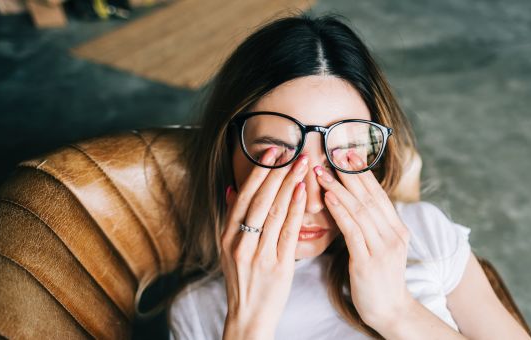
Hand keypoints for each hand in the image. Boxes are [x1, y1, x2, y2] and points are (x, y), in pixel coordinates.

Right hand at [220, 147, 307, 338]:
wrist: (248, 316)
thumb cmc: (243, 280)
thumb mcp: (229, 249)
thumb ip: (231, 219)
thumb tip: (231, 188)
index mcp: (227, 236)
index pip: (243, 196)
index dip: (258, 172)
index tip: (271, 152)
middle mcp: (240, 243)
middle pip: (259, 200)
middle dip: (276, 172)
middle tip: (292, 150)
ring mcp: (258, 254)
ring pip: (274, 212)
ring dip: (289, 184)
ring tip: (302, 164)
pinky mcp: (278, 266)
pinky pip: (287, 232)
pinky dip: (294, 209)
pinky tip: (302, 191)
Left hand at [313, 149, 413, 330]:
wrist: (390, 311)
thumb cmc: (379, 279)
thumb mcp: (380, 247)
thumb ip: (372, 226)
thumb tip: (354, 202)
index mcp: (397, 229)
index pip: (378, 194)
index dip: (363, 173)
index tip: (348, 154)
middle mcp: (394, 234)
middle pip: (369, 196)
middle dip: (350, 173)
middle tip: (333, 152)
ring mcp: (383, 248)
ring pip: (360, 210)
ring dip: (339, 188)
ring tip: (322, 171)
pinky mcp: (368, 261)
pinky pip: (352, 230)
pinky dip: (340, 211)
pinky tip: (328, 197)